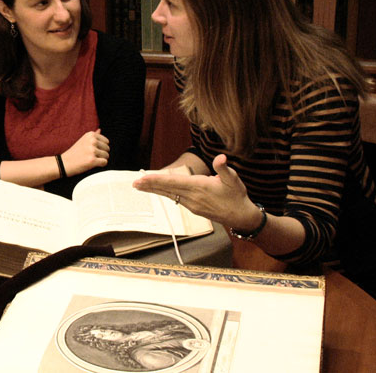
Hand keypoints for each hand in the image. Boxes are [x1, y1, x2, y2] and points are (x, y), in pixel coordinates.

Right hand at [60, 129, 109, 176]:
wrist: (64, 163)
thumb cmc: (74, 152)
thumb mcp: (83, 141)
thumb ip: (93, 136)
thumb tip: (100, 129)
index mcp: (90, 134)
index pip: (106, 141)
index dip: (101, 148)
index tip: (91, 150)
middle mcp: (92, 141)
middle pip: (107, 149)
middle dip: (101, 154)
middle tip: (90, 156)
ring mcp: (92, 150)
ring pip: (106, 156)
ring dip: (100, 159)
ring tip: (90, 159)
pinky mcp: (92, 160)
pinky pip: (104, 162)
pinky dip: (100, 165)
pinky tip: (92, 164)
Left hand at [132, 154, 259, 229]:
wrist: (241, 216)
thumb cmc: (237, 196)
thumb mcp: (233, 179)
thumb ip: (224, 168)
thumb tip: (220, 158)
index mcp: (199, 187)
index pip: (173, 182)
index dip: (157, 180)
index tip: (143, 178)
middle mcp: (192, 197)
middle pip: (167, 190)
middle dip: (150, 186)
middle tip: (134, 183)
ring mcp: (191, 204)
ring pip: (169, 195)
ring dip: (154, 190)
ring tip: (140, 186)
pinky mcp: (193, 208)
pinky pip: (175, 199)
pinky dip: (164, 194)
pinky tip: (157, 191)